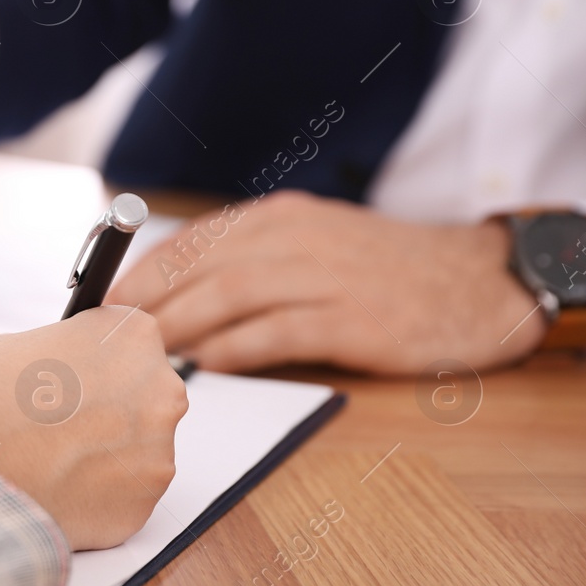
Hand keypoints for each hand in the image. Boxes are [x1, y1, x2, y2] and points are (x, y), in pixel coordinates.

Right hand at [0, 307, 186, 550]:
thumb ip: (37, 351)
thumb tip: (36, 368)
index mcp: (130, 336)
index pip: (125, 338)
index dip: (91, 356)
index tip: (70, 372)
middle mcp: (158, 392)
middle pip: (140, 395)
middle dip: (103, 406)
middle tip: (53, 420)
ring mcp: (155, 455)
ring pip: (134, 451)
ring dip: (101, 454)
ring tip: (46, 460)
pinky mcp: (140, 509)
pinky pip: (122, 498)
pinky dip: (94, 496)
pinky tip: (52, 491)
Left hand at [107, 190, 560, 374]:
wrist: (482, 282)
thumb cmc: (387, 272)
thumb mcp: (314, 244)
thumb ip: (251, 262)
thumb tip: (176, 296)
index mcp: (280, 218)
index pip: (190, 240)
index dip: (140, 271)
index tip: (103, 301)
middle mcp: (296, 238)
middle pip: (199, 267)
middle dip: (145, 303)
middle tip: (107, 337)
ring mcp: (326, 276)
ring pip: (230, 295)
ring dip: (178, 326)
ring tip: (142, 355)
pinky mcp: (354, 318)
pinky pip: (279, 332)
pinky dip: (235, 349)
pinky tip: (208, 366)